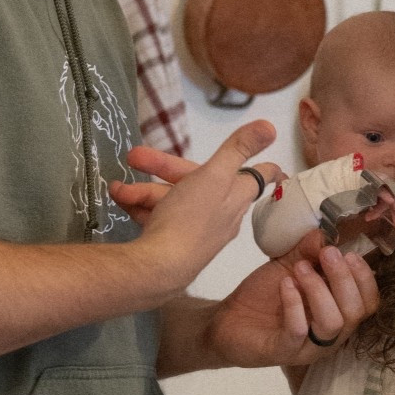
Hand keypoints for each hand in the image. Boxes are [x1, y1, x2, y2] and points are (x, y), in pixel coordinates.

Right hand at [107, 124, 282, 299]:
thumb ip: (238, 148)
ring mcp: (196, 229)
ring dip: (143, 189)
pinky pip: (159, 217)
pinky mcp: (175, 243)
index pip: (258, 178)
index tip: (276, 167)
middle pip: (197, 180)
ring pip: (172, 199)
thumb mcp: (214, 175)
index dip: (265, 168)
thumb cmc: (190, 219)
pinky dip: (140, 207)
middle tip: (134, 157)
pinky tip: (120, 200)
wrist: (159, 268)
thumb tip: (271, 127)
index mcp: (235, 196)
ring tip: (119, 189)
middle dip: (163, 167)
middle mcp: (221, 214)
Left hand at [205, 231, 379, 368]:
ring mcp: (308, 347)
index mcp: (339, 313)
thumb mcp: (289, 266)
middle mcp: (331, 335)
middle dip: (344, 279)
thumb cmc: (265, 295)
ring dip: (320, 290)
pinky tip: (284, 285)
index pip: (369, 303)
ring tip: (301, 268)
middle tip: (327, 254)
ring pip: (333, 324)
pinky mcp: (283, 352)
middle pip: (356, 312)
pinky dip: (293, 304)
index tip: (349, 253)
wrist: (227, 319)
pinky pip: (298, 332)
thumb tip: (325, 231)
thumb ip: (308, 250)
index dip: (365, 278)